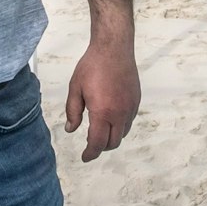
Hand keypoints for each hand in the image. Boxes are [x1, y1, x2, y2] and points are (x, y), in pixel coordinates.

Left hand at [64, 41, 139, 162]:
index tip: (85, 157)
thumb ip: (73, 111)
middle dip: (100, 147)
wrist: (114, 48)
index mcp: (102, 112)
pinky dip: (120, 126)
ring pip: (123, 133)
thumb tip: (71, 129)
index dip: (90, 154)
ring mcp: (130, 108)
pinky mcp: (136, 101)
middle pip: (112, 143)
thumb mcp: (75, 88)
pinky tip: (110, 118)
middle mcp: (119, 113)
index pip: (97, 143)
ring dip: (111, 137)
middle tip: (90, 144)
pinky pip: (129, 121)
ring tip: (100, 131)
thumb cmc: (93, 65)